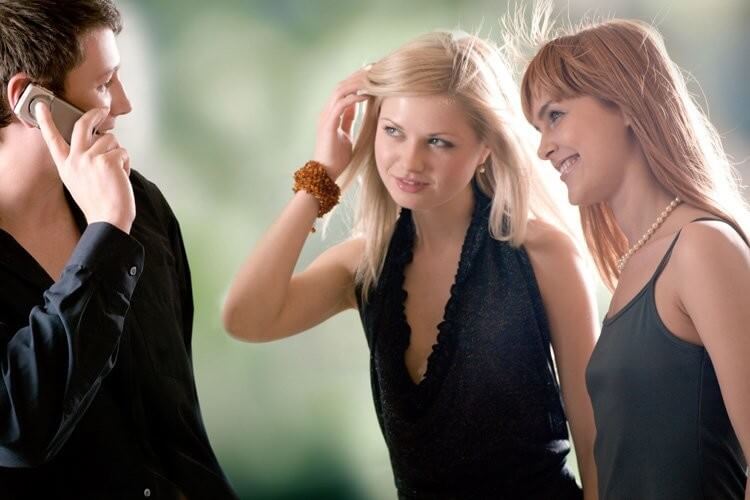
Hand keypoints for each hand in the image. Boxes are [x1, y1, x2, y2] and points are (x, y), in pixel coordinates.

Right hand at [36, 102, 135, 233]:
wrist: (108, 219)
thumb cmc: (98, 203)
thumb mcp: (78, 181)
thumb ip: (81, 161)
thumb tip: (95, 142)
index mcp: (66, 165)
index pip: (53, 139)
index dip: (46, 121)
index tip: (42, 106)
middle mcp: (75, 159)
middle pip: (83, 126)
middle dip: (94, 114)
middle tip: (102, 110)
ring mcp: (91, 158)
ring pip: (111, 139)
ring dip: (118, 153)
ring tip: (115, 172)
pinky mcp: (108, 160)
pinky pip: (122, 151)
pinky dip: (126, 163)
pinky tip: (122, 176)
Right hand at [313, 69, 369, 180]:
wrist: (326, 173)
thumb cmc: (336, 158)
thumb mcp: (346, 134)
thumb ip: (348, 120)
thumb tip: (355, 107)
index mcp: (330, 114)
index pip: (343, 90)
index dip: (357, 81)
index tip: (373, 74)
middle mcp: (326, 112)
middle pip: (342, 86)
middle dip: (358, 76)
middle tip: (374, 68)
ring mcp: (326, 117)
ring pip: (340, 91)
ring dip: (357, 83)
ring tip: (372, 77)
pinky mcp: (328, 125)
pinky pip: (342, 105)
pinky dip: (354, 98)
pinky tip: (367, 95)